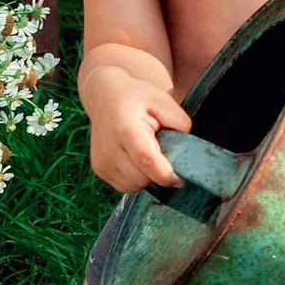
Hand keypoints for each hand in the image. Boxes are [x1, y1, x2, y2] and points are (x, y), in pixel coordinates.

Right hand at [80, 63, 191, 190]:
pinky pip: (125, 186)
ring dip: (147, 177)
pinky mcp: (98, 170)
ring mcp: (101, 162)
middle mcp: (109, 149)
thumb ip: (180, 124)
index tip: (181, 177)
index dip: (168, 175)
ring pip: (135, 186)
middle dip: (158, 173)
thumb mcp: (163, 101)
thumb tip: (186, 153)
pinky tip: (135, 160)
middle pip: (143, 179)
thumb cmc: (137, 98)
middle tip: (162, 153)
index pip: (148, 161)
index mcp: (126, 129)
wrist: (105, 97)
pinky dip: (135, 179)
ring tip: (147, 154)